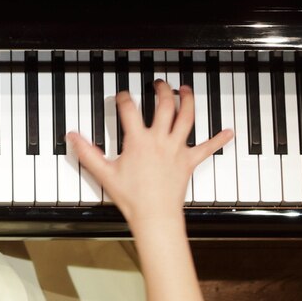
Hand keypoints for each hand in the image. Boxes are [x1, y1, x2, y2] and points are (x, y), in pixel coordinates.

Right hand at [67, 80, 230, 229]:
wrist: (155, 216)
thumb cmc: (132, 198)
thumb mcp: (104, 174)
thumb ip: (87, 153)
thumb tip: (72, 137)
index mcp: (139, 141)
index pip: (129, 110)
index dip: (124, 99)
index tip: (122, 96)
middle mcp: (160, 140)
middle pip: (164, 106)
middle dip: (162, 90)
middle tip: (159, 84)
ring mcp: (177, 149)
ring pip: (186, 118)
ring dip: (187, 101)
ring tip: (185, 90)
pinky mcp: (189, 161)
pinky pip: (207, 148)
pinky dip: (219, 139)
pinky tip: (229, 132)